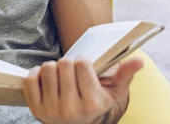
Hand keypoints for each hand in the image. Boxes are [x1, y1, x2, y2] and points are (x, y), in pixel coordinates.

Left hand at [22, 57, 143, 123]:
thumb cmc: (93, 102)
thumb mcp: (112, 92)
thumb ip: (125, 74)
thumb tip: (139, 60)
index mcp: (93, 104)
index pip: (81, 64)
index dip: (82, 61)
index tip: (84, 67)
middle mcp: (72, 110)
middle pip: (63, 63)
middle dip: (68, 63)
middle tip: (71, 73)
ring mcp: (51, 111)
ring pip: (47, 68)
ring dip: (52, 68)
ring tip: (60, 77)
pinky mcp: (35, 109)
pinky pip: (31, 78)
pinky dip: (36, 74)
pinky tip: (46, 81)